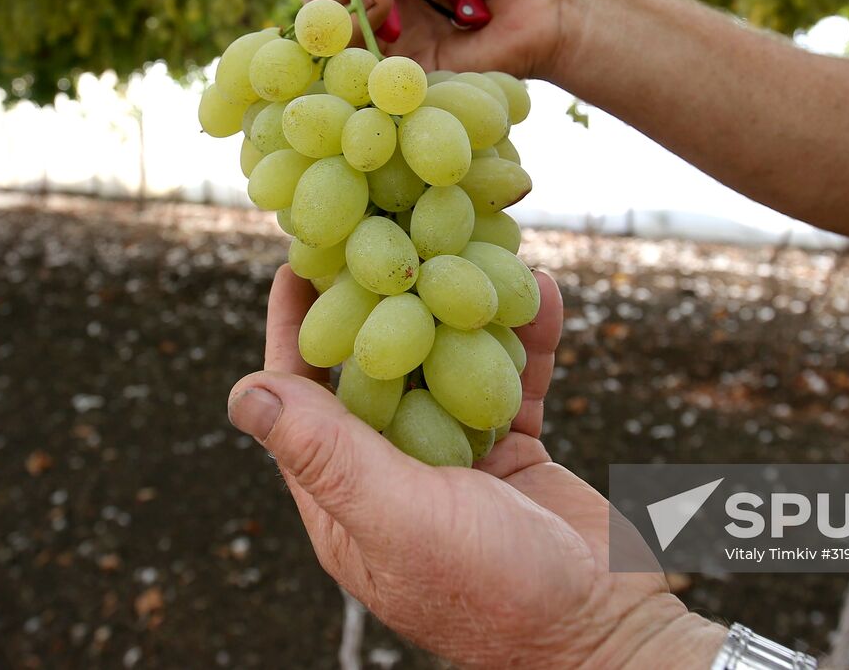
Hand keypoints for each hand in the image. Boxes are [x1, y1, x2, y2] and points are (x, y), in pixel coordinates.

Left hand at [227, 266, 724, 669]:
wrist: (607, 633)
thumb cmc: (495, 591)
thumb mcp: (401, 519)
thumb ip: (328, 455)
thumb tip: (241, 393)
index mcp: (346, 496)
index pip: (303, 396)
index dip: (298, 323)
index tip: (300, 252)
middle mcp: (394, 471)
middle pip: (377, 363)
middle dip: (385, 292)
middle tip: (392, 220)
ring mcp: (458, 460)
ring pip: (447, 359)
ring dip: (460, 301)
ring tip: (473, 237)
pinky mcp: (517, 453)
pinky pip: (514, 377)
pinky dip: (526, 335)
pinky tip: (540, 288)